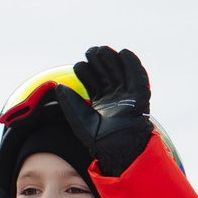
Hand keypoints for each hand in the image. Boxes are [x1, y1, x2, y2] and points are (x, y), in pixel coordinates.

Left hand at [48, 45, 154, 173]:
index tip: (78, 65)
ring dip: (113, 60)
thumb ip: (69, 102)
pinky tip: (125, 53)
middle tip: (90, 51)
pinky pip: (137, 77)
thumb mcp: (79, 118)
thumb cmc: (98, 139)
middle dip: (99, 63)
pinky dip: (133, 65)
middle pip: (107, 76)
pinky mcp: (139, 96)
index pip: (95, 84)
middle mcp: (115, 99)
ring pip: (120, 74)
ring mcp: (128, 97)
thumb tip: (58, 86)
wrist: (117, 147)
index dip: (87, 74)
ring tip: (101, 49)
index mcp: (102, 105)